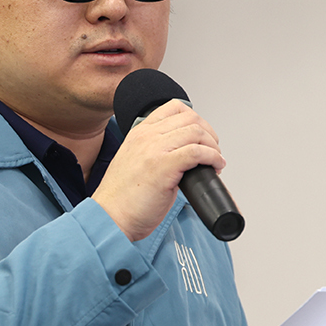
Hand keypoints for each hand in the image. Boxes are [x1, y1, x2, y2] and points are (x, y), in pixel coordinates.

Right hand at [91, 100, 224, 242]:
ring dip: (213, 146)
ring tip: (215, 160)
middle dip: (208, 133)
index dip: (195, 119)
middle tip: (213, 149)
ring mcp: (155, 149)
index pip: (174, 107)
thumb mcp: (135, 163)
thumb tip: (183, 156)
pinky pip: (198, 152)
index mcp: (139, 133)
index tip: (201, 136)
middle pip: (190, 118)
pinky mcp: (164, 166)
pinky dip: (213, 157)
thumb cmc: (122, 200)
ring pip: (196, 132)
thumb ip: (154, 152)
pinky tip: (215, 167)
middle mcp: (146, 137)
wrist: (110, 218)